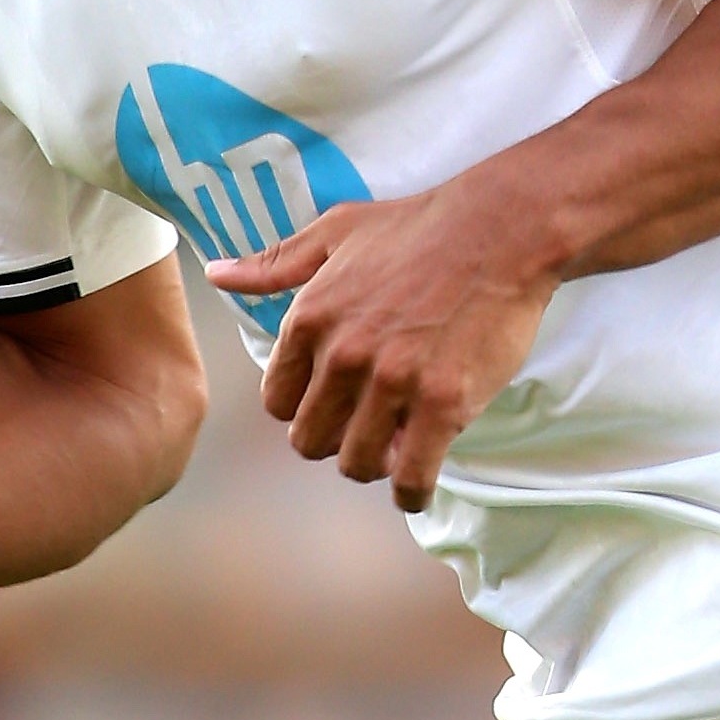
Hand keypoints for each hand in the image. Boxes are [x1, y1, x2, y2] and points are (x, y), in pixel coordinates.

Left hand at [207, 188, 558, 511]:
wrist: (502, 229)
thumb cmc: (420, 226)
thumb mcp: (337, 232)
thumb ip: (275, 263)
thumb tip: (217, 275)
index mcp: (311, 318)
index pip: (277, 401)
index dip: (303, 407)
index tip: (332, 402)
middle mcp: (344, 355)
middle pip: (309, 441)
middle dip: (334, 439)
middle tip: (366, 426)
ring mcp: (393, 382)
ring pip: (355, 464)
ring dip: (373, 464)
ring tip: (396, 446)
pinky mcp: (443, 404)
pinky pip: (410, 478)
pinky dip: (411, 492)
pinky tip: (418, 486)